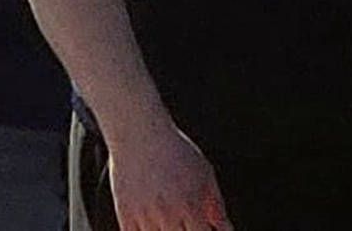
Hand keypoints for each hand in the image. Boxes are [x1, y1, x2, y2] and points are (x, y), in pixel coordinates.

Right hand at [99, 108, 227, 230]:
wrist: (138, 131)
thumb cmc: (173, 149)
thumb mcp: (204, 173)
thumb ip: (216, 205)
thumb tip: (226, 228)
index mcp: (190, 207)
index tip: (200, 225)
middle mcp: (167, 215)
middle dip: (183, 230)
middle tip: (183, 219)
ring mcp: (145, 216)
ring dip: (163, 230)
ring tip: (167, 218)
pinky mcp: (125, 213)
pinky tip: (150, 223)